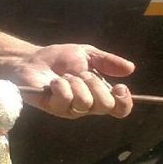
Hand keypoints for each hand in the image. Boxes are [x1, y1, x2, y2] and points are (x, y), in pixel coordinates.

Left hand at [11, 43, 133, 118]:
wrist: (31, 59)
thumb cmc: (59, 58)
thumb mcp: (87, 54)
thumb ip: (107, 61)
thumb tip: (131, 68)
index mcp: (99, 94)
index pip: (120, 109)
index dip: (125, 102)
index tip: (120, 86)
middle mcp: (87, 106)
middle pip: (106, 106)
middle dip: (96, 84)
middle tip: (82, 73)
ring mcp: (69, 109)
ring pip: (85, 103)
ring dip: (77, 83)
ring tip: (65, 76)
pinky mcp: (53, 108)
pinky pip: (65, 99)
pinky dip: (62, 86)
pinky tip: (54, 81)